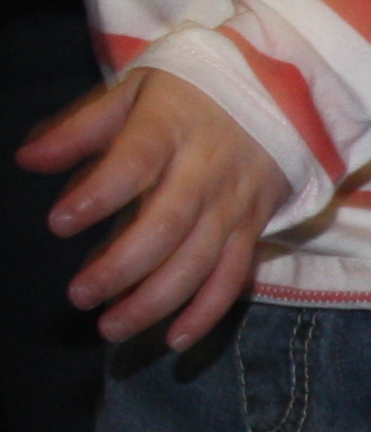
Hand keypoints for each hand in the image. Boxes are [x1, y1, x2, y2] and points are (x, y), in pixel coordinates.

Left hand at [21, 69, 285, 352]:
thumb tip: (28, 159)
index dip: (100, 195)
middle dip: (123, 267)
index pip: (136, 162)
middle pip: (168, 226)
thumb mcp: (135, 91)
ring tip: (111, 328)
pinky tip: (174, 340)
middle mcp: (206, 172)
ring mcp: (233, 205)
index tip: (59, 223)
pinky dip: (207, 312)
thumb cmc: (190, 94)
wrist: (281, 94)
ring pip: (200, 262)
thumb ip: (82, 127)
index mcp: (171, 128)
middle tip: (79, 296)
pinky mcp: (252, 229)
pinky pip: (233, 277)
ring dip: (157, 301)